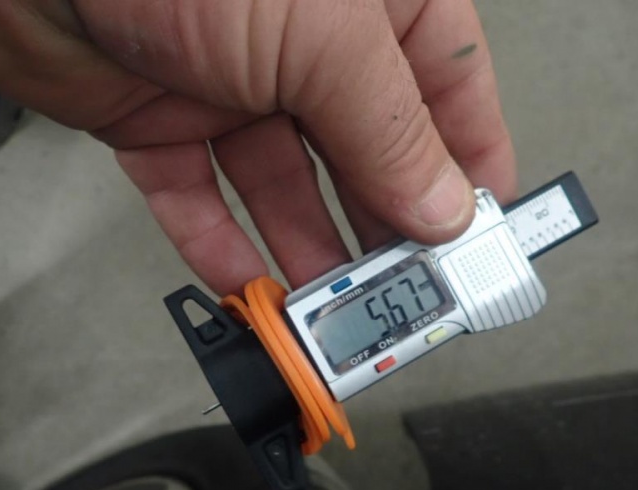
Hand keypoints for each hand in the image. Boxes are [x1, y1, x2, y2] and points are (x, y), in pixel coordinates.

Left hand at [0, 0, 514, 293]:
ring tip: (333, 311)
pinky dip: (218, 244)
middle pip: (365, 151)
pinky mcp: (157, 118)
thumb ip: (391, 128)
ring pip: (282, 186)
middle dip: (385, 225)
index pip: (446, 91)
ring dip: (305, 250)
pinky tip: (248, 288)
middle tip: (406, 293)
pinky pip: (196, 195)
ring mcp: (229, 84)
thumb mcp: (327, 41)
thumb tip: (447, 205)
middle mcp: (304, 46)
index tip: (480, 237)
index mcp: (369, 5)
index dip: (470, 166)